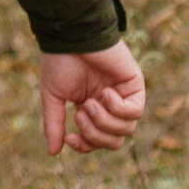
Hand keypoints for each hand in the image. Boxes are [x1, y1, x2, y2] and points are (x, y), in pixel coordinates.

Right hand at [39, 41, 146, 155]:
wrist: (71, 36)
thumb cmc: (60, 61)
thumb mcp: (53, 96)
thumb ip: (54, 124)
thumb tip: (53, 153)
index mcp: (91, 108)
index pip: (96, 141)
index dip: (85, 146)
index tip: (69, 139)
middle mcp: (110, 105)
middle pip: (114, 142)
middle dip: (96, 135)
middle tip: (80, 114)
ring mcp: (124, 96)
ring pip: (126, 130)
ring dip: (105, 121)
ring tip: (89, 103)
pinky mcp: (135, 85)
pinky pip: (135, 112)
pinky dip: (118, 108)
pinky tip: (105, 93)